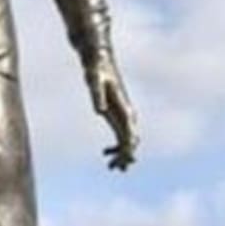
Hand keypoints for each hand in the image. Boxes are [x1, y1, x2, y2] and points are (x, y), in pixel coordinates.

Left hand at [85, 50, 138, 169]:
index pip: (130, 134)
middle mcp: (127, 113)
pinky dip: (117, 146)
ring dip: (122, 154)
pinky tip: (106, 152)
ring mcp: (122, 113)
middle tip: (115, 168)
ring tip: (113, 167)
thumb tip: (100, 111)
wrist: (98, 57)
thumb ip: (96, 95)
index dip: (128, 150)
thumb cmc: (95, 69)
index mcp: (124, 109)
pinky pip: (121, 134)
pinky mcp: (116, 112)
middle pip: (131, 140)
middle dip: (125, 156)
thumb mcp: (94, 80)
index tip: (125, 162)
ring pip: (128, 139)